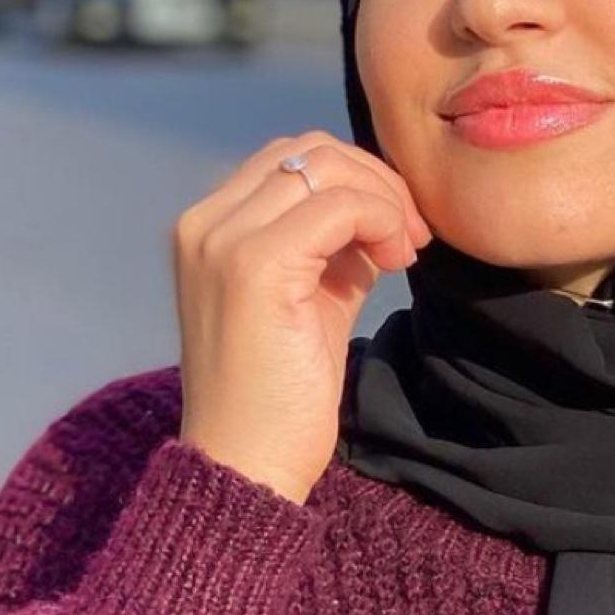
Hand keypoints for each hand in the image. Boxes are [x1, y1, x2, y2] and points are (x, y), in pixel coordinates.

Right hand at [173, 131, 432, 503]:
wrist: (247, 464)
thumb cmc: (280, 394)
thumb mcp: (311, 299)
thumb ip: (332, 247)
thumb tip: (378, 207)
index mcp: (209, 227)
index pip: (292, 157)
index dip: (357, 180)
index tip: (396, 231)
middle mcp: (203, 224)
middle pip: (309, 150)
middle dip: (375, 181)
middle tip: (411, 237)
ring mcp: (222, 241)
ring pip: (325, 167)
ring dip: (383, 200)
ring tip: (402, 253)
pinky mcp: (253, 266)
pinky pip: (339, 205)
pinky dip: (381, 220)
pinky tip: (393, 264)